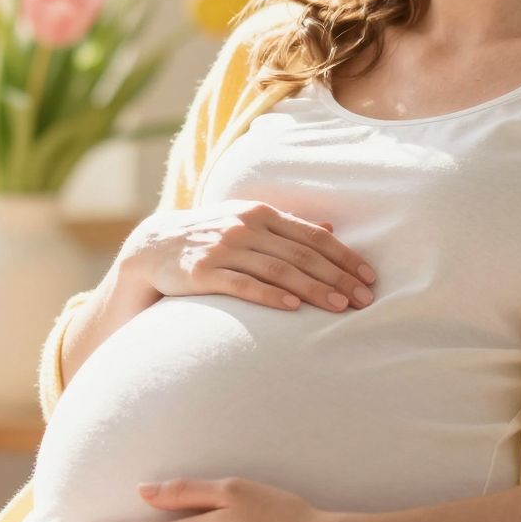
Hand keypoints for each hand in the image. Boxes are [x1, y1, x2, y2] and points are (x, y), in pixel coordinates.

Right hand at [120, 200, 376, 313]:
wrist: (152, 247)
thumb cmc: (208, 238)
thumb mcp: (245, 224)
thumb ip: (285, 228)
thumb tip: (329, 231)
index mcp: (260, 214)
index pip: (312, 236)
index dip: (344, 256)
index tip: (369, 276)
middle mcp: (245, 227)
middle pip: (301, 254)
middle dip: (337, 277)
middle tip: (364, 299)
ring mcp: (223, 249)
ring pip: (278, 269)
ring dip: (313, 289)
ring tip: (339, 307)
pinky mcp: (203, 272)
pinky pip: (243, 284)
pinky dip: (269, 294)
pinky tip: (292, 306)